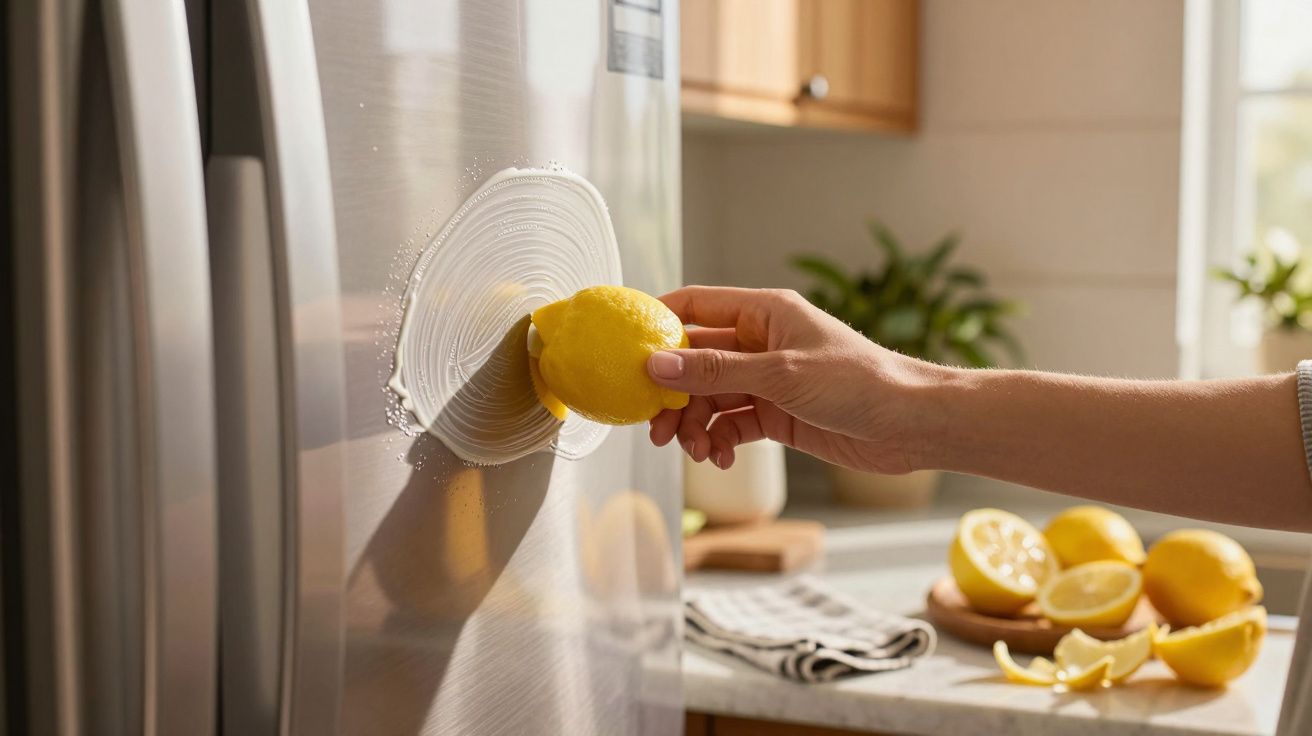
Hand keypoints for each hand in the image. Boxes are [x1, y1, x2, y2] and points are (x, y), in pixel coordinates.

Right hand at [645, 286, 943, 473]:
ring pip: (709, 398)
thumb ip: (716, 371)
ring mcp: (768, 380)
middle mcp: (761, 343)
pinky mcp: (777, 414)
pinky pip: (730, 425)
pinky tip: (721, 459)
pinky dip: (719, 442)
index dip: (657, 325)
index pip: (695, 307)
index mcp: (764, 312)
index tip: (625, 352)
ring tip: (694, 451)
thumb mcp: (781, 375)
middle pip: (695, 360)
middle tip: (655, 425)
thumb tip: (657, 364)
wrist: (912, 425)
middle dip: (672, 392)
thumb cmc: (861, 382)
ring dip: (693, 425)